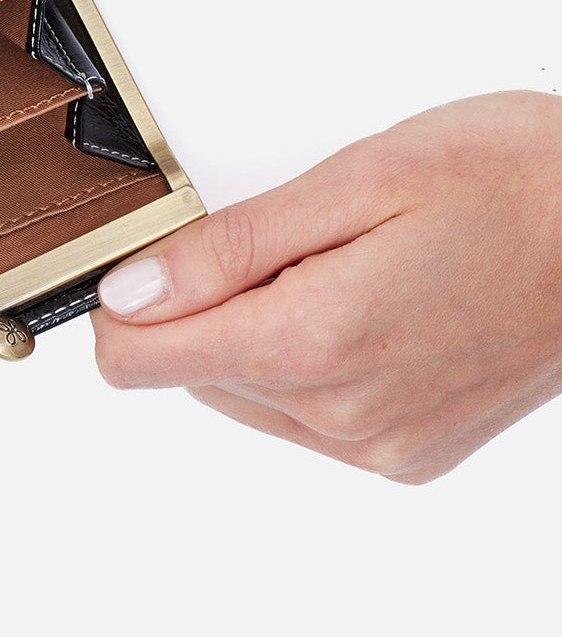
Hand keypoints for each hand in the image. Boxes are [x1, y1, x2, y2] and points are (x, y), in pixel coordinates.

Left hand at [91, 92, 561, 482]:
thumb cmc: (510, 183)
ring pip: (241, 391)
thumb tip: (130, 293)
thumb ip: (226, 249)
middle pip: (188, 372)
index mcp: (315, 343)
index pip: (138, 361)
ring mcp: (378, 446)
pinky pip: (301, 414)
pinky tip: (363, 303)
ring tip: (338, 265)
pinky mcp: (406, 454)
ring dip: (255, 329)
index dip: (125, 304)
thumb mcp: (351, 182)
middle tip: (286, 241)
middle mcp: (342, 416)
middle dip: (206, 303)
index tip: (156, 256)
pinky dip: (303, 359)